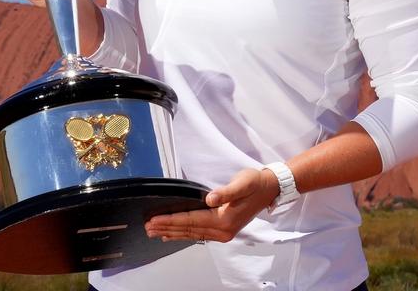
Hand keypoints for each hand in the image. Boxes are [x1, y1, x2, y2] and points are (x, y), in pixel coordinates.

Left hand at [144, 168, 279, 242]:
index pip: (191, 220)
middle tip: (148, 227)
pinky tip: (172, 235)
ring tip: (155, 232)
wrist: (269, 189)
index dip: (171, 220)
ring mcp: (223, 233)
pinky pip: (198, 234)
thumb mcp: (242, 183)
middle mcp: (223, 230)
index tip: (154, 220)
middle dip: (167, 228)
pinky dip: (183, 234)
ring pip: (192, 234)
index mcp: (224, 220)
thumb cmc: (255, 183)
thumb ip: (226, 192)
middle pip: (189, 230)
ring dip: (172, 233)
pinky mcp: (223, 230)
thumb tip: (210, 199)